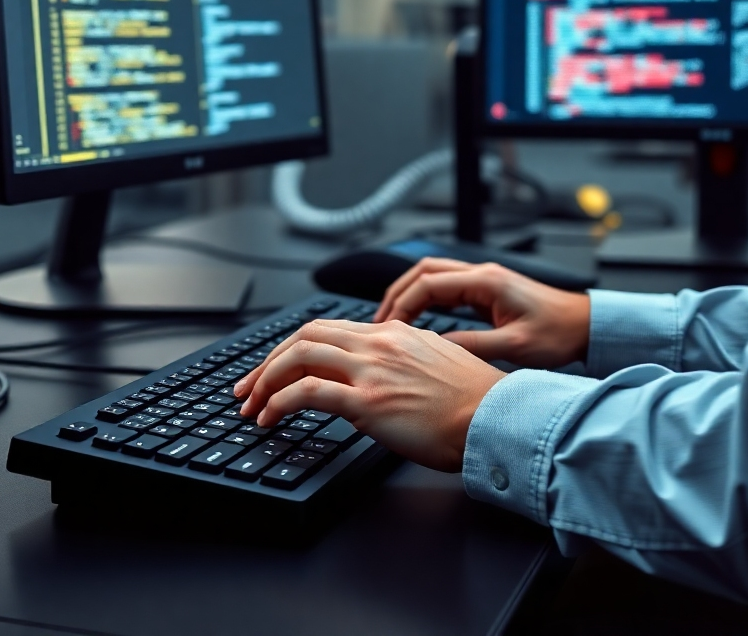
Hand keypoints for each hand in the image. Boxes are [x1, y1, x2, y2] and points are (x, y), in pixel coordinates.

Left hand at [233, 318, 504, 471]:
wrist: (498, 418)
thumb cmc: (476, 402)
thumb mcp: (435, 365)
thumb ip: (402, 362)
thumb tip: (378, 377)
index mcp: (394, 332)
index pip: (329, 329)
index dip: (295, 348)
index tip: (277, 368)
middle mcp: (379, 342)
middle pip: (305, 336)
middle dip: (268, 361)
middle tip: (249, 386)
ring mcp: (371, 369)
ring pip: (298, 356)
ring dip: (265, 380)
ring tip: (251, 404)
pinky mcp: (368, 401)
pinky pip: (307, 391)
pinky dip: (278, 400)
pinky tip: (269, 416)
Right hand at [373, 258, 589, 368]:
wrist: (584, 327)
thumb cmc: (559, 333)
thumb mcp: (515, 347)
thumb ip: (473, 346)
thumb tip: (436, 349)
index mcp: (486, 281)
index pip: (429, 283)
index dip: (403, 303)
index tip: (388, 326)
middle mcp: (481, 275)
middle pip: (424, 272)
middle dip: (397, 294)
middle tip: (380, 322)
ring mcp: (483, 281)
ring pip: (433, 278)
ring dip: (409, 295)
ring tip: (392, 322)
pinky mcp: (486, 292)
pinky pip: (446, 290)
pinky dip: (426, 302)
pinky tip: (417, 321)